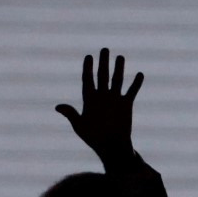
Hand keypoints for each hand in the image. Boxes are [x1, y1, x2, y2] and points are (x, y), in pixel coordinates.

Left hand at [56, 48, 143, 171]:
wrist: (111, 147)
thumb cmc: (94, 138)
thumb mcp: (80, 126)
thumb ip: (71, 114)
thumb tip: (57, 107)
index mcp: (89, 99)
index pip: (88, 79)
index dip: (88, 68)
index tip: (89, 56)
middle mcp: (102, 96)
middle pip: (102, 75)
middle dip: (103, 62)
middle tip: (104, 49)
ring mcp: (114, 99)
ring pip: (116, 80)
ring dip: (119, 68)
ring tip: (120, 57)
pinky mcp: (126, 105)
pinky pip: (131, 91)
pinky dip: (135, 83)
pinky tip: (139, 74)